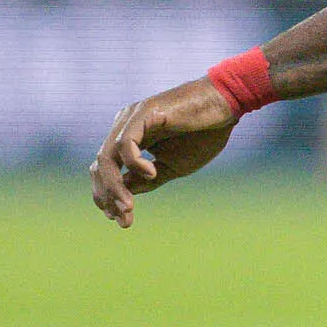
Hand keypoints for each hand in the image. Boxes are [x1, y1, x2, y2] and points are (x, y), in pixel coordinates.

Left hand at [90, 77, 239, 226]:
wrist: (225, 106)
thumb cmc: (202, 134)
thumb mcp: (171, 166)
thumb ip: (146, 180)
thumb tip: (124, 194)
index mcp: (129, 138)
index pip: (106, 169)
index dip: (107, 196)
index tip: (121, 220)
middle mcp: (124, 126)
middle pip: (101, 165)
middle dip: (108, 196)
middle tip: (123, 219)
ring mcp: (131, 118)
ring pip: (108, 157)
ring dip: (115, 186)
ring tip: (129, 207)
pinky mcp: (143, 113)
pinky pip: (126, 144)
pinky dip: (134, 163)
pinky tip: (152, 173)